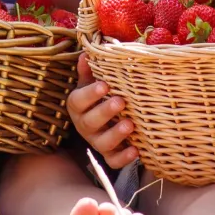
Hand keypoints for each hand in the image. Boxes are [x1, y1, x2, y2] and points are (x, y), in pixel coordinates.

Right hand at [66, 54, 138, 168]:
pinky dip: (124, 158)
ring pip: (102, 143)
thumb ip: (89, 70)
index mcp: (78, 106)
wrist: (103, 123)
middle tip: (120, 102)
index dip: (90, 94)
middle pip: (89, 122)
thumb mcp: (91, 82)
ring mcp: (97, 141)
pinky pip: (114, 161)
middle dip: (104, 112)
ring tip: (130, 124)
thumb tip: (87, 52)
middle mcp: (85, 125)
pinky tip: (136, 150)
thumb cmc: (99, 97)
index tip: (105, 85)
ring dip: (116, 135)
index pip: (78, 100)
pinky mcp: (109, 155)